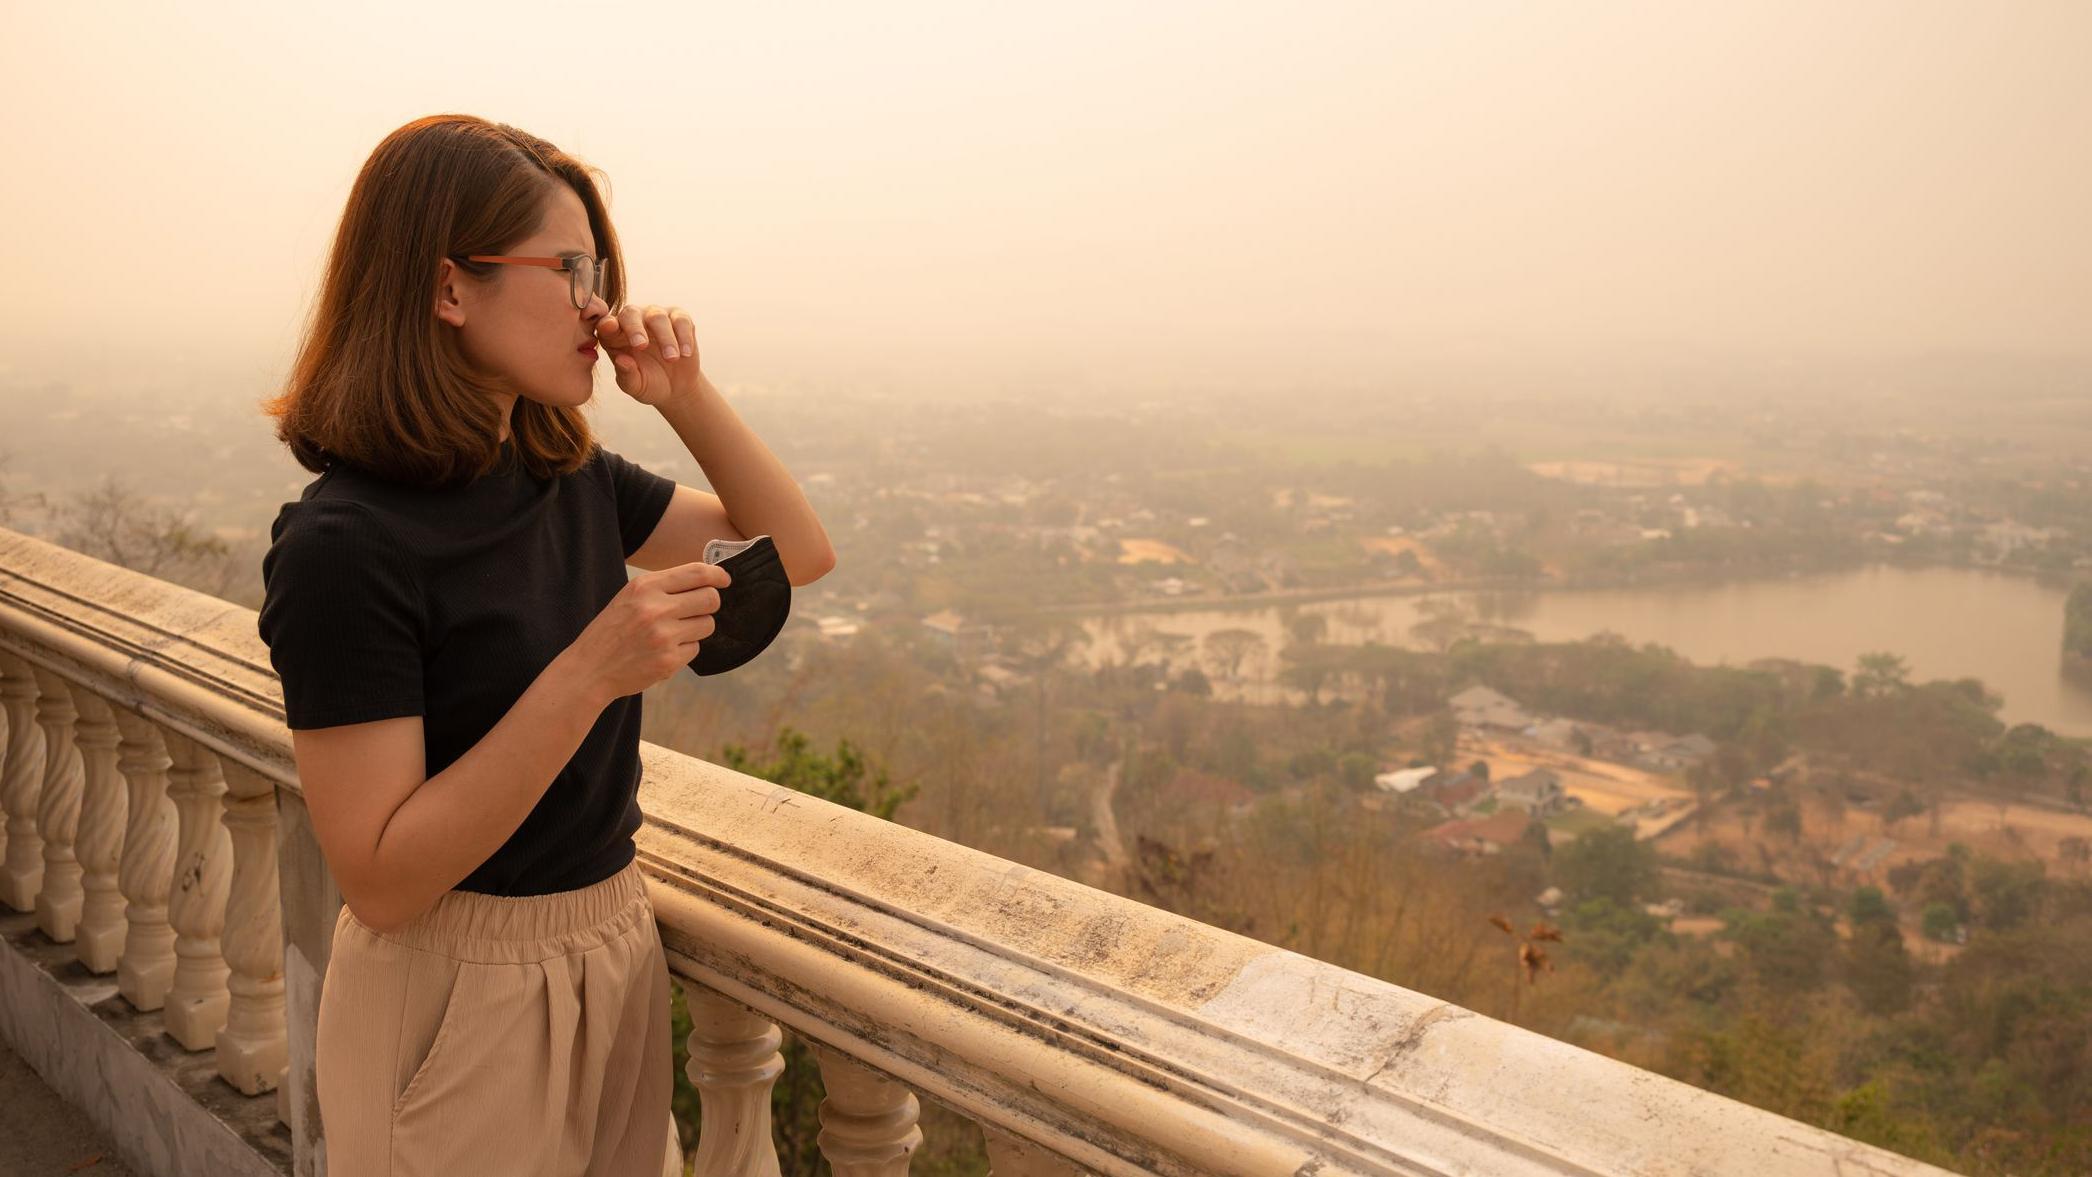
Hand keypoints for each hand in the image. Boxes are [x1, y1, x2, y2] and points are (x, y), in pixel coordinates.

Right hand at [564, 560, 731, 701]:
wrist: (589, 668)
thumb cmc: (613, 629)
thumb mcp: (630, 596)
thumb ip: (664, 586)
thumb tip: (707, 578)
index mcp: (646, 586)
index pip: (698, 573)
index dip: (718, 575)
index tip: (725, 580)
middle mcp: (656, 608)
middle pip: (711, 598)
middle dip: (710, 603)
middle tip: (697, 610)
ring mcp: (663, 636)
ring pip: (707, 624)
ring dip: (697, 628)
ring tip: (673, 632)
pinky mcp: (669, 660)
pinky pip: (695, 648)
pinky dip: (685, 649)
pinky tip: (663, 651)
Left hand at [595, 302, 701, 406]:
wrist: (677, 387)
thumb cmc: (649, 384)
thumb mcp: (636, 386)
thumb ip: (627, 375)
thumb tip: (621, 360)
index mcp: (614, 335)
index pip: (606, 323)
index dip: (607, 324)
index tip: (610, 328)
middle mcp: (633, 320)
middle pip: (631, 313)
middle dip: (635, 328)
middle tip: (641, 346)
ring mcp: (656, 316)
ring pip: (657, 316)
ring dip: (665, 338)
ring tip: (672, 359)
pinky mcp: (679, 319)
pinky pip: (681, 320)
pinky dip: (684, 337)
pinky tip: (685, 353)